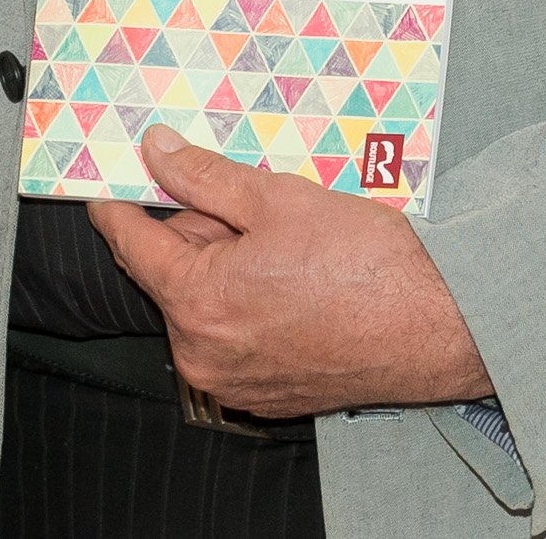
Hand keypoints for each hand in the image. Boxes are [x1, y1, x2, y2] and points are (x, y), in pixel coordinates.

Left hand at [90, 125, 489, 419]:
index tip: (104, 183)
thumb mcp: (277, 198)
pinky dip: (245, 303)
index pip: (132, 244)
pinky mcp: (266, 395)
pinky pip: (233, 336)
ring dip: (221, 267)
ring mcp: (235, 382)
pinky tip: (290, 278)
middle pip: (170, 274)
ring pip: (202, 305)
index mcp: (197, 304)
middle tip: (237, 198)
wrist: (441, 327)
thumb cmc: (368, 264)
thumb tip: (155, 151)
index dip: (116, 205)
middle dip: (190, 231)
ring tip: (280, 240)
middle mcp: (204, 355)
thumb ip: (203, 176)